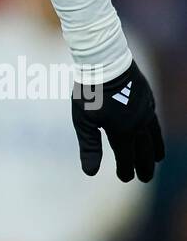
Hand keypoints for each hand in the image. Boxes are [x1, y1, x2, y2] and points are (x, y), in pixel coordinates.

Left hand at [72, 59, 163, 182]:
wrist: (105, 62)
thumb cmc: (90, 92)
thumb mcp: (84, 122)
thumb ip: (89, 147)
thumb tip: (90, 172)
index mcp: (123, 131)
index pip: (126, 158)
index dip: (126, 170)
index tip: (125, 178)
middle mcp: (138, 123)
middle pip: (144, 150)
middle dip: (144, 165)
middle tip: (145, 178)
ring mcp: (145, 110)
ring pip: (154, 135)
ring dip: (155, 149)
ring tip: (157, 159)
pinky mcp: (147, 97)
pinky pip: (154, 119)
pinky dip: (156, 131)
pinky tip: (153, 131)